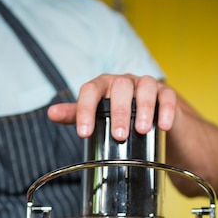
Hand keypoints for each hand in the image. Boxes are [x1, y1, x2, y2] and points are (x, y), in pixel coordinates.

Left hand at [47, 73, 176, 140]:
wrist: (150, 120)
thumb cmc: (118, 116)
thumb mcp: (96, 115)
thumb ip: (76, 114)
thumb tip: (51, 113)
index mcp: (103, 86)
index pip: (90, 91)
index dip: (85, 110)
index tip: (84, 133)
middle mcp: (124, 82)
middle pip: (120, 87)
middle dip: (119, 111)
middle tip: (119, 135)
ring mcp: (146, 85)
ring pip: (145, 87)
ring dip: (144, 108)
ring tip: (142, 130)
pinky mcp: (166, 93)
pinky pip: (167, 96)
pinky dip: (166, 110)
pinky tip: (164, 126)